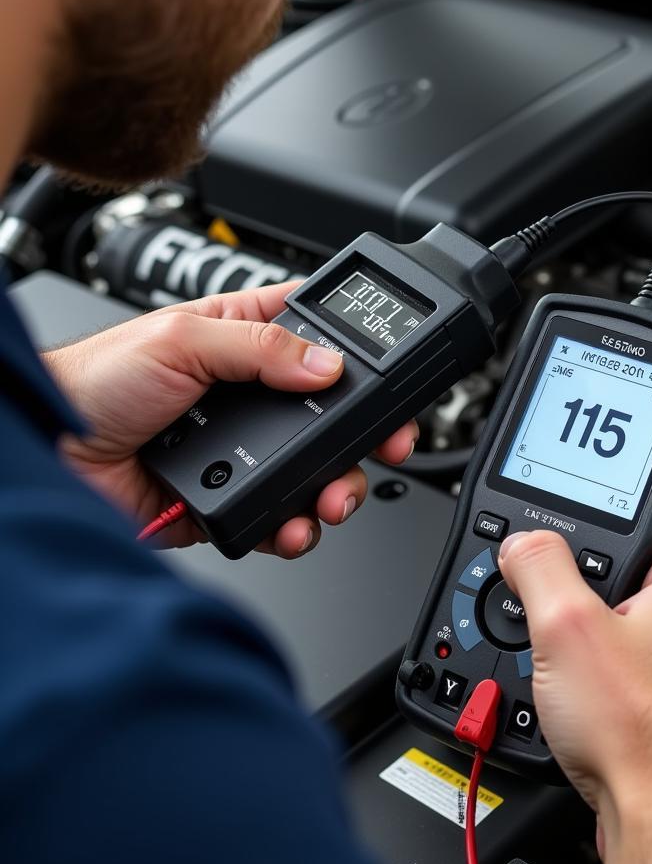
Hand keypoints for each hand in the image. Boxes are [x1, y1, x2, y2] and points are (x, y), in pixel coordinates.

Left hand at [44, 283, 418, 556]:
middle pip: (334, 413)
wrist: (47, 457)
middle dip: (365, 434)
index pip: (319, 337)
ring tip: (333, 496)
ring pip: (316, 469)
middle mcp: (251, 395)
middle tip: (386, 445)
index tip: (392, 377)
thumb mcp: (181, 340)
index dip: (360, 354)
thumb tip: (326, 364)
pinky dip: (295, 526)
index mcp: (243, 340)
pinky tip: (292, 524)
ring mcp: (245, 450)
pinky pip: (280, 514)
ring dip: (337, 486)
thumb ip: (259, 346)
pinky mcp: (231, 498)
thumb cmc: (94, 381)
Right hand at [498, 511, 651, 863]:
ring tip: (577, 666)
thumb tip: (524, 544)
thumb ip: (539, 568)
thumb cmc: (642, 737)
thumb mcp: (564, 629)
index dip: (618, 514)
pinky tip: (601, 708)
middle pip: (650, 579)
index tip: (589, 522)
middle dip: (603, 589)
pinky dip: (628, 686)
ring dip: (614, 641)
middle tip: (565, 607)